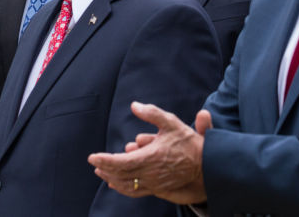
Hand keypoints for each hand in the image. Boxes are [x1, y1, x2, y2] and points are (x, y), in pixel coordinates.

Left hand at [88, 102, 210, 204]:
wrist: (206, 165)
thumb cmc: (188, 143)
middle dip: (105, 169)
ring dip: (112, 180)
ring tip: (102, 173)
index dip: (104, 161)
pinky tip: (117, 184)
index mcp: (150, 157)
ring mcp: (153, 184)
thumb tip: (134, 105)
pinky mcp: (158, 189)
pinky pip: (136, 192)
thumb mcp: (171, 122)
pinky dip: (123, 189)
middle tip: (95, 164)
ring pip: (127, 185)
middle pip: (120, 175)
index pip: (120, 162)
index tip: (92, 157)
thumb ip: (152, 113)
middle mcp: (150, 174)